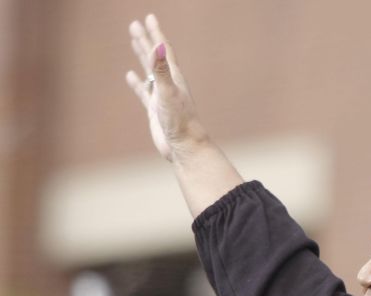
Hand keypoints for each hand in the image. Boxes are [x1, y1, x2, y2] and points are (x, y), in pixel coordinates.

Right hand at [125, 14, 206, 161]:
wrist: (185, 148)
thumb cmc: (180, 121)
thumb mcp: (168, 92)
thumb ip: (161, 70)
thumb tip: (157, 46)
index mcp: (173, 78)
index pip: (163, 50)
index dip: (155, 33)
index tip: (149, 17)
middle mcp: (168, 85)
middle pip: (154, 57)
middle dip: (144, 39)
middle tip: (134, 24)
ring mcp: (161, 97)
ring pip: (149, 72)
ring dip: (141, 57)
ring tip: (134, 42)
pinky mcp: (155, 111)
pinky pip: (143, 92)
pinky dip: (136, 83)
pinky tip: (130, 76)